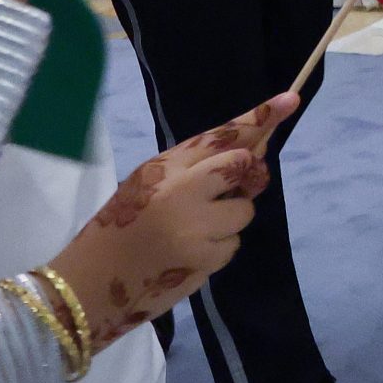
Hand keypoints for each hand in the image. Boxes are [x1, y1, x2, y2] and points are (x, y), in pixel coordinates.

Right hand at [47, 92, 294, 352]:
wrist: (92, 281)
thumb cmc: (120, 226)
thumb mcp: (147, 183)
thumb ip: (195, 167)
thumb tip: (251, 152)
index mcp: (165, 167)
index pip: (220, 137)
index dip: (258, 118)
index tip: (289, 100)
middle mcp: (182, 192)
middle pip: (242, 167)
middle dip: (243, 177)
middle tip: (223, 191)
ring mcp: (196, 229)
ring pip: (243, 212)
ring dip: (229, 219)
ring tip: (193, 231)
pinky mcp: (204, 262)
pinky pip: (232, 245)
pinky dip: (218, 248)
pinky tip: (189, 253)